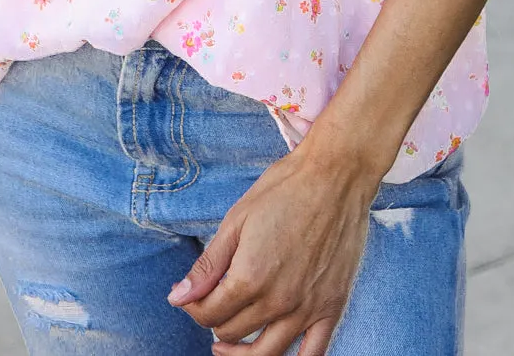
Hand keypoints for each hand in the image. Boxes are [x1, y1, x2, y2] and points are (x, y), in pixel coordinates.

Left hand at [167, 144, 377, 354]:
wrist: (336, 175)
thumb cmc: (284, 190)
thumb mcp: (237, 220)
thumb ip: (208, 266)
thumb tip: (177, 298)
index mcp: (249, 277)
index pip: (209, 314)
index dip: (193, 306)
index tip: (190, 294)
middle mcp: (278, 301)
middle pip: (233, 332)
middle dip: (214, 320)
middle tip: (212, 303)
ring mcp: (308, 308)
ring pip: (265, 353)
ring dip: (241, 351)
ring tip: (229, 343)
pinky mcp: (333, 307)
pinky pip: (313, 355)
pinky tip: (275, 350)